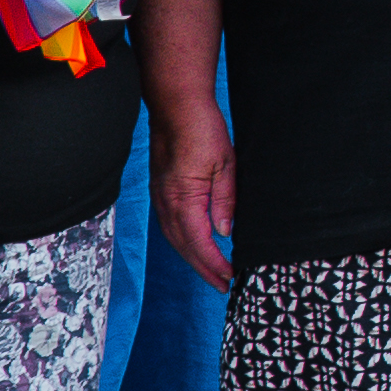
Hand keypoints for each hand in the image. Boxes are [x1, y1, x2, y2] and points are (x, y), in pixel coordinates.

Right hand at [156, 107, 235, 289]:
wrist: (177, 106)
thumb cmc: (203, 130)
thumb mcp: (225, 165)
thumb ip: (225, 201)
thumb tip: (225, 232)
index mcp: (183, 198)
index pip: (198, 242)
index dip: (214, 263)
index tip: (229, 277)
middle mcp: (167, 203)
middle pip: (184, 247)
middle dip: (204, 269)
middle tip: (223, 285)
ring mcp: (161, 197)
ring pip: (175, 238)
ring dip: (193, 258)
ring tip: (213, 272)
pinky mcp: (161, 191)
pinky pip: (171, 225)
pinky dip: (184, 242)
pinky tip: (197, 246)